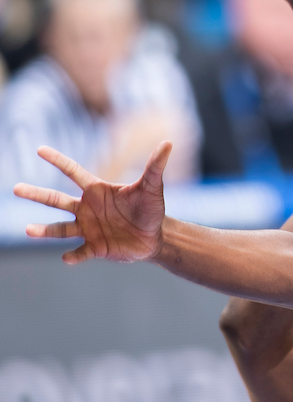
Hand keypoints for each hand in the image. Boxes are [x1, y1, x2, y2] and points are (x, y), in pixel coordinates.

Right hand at [13, 141, 171, 263]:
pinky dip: (73, 256)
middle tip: (16, 188)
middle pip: (56, 200)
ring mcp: (88, 228)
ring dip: (45, 230)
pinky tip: (66, 258)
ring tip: (29, 230)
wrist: (155, 237)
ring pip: (61, 228)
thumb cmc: (151, 209)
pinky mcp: (95, 247)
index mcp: (96, 190)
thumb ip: (155, 166)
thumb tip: (168, 142)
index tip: (40, 149)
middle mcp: (86, 208)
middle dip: (36, 194)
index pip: (73, 172)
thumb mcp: (153, 187)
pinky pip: (79, 252)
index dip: (57, 160)